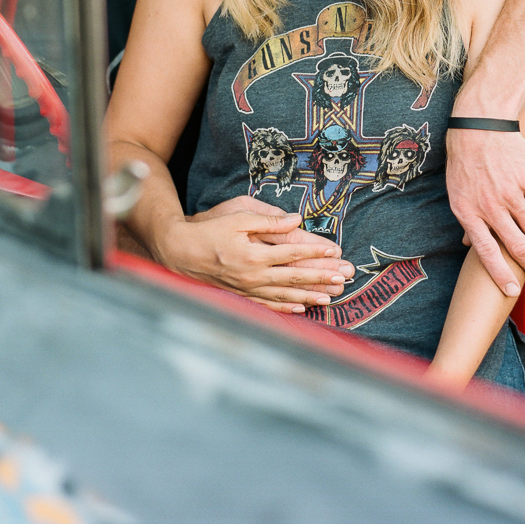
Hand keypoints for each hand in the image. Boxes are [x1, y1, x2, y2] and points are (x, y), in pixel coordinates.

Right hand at [165, 203, 353, 312]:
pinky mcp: (241, 295)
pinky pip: (268, 304)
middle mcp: (253, 275)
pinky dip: (286, 306)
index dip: (317, 253)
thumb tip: (295, 220)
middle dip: (322, 277)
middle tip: (344, 278)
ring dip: (309, 295)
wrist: (180, 251)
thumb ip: (268, 221)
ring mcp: (248, 289)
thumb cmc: (209, 230)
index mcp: (254, 254)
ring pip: (285, 294)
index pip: (293, 253)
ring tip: (330, 297)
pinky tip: (300, 307)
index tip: (336, 252)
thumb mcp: (237, 216)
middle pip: (294, 276)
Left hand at [445, 128, 524, 295]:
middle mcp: (489, 206)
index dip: (500, 275)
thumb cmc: (464, 157)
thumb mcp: (455, 190)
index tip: (512, 291)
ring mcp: (510, 193)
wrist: (479, 123)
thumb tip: (468, 245)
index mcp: (467, 211)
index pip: (486, 253)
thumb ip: (466, 219)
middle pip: (517, 247)